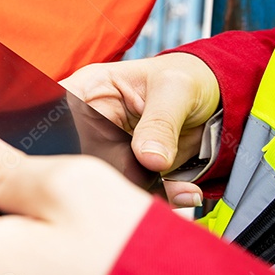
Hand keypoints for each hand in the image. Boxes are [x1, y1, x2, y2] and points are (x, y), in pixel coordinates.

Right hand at [60, 53, 220, 207]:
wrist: (213, 100)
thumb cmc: (185, 77)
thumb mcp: (175, 89)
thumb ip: (160, 122)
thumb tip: (150, 159)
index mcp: (87, 90)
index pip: (61, 114)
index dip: (65, 136)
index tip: (98, 154)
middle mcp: (91, 122)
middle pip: (86, 157)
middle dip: (120, 173)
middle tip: (153, 175)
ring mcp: (109, 149)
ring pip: (111, 179)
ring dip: (147, 190)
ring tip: (180, 191)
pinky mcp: (129, 170)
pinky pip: (138, 190)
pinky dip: (164, 197)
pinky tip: (185, 192)